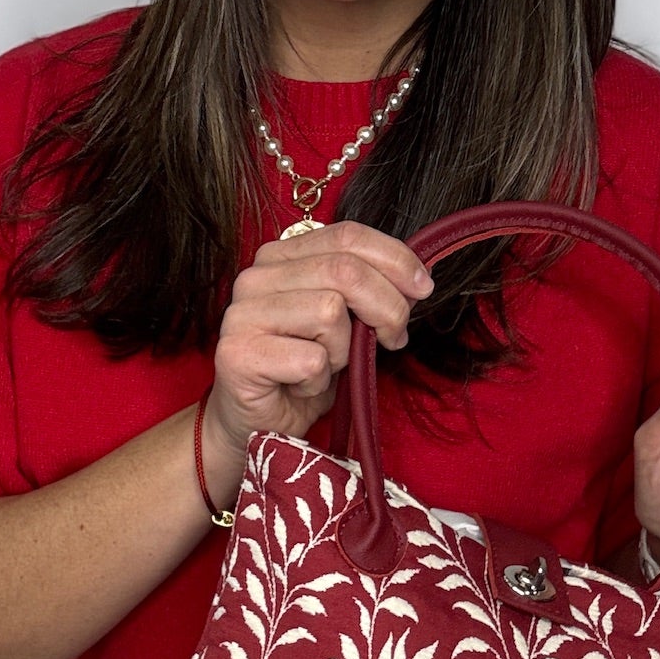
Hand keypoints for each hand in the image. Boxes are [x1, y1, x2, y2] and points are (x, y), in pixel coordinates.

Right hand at [200, 221, 434, 473]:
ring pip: (329, 312)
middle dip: (387, 307)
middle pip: (345, 270)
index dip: (394, 258)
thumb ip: (367, 290)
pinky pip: (311, 359)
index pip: (347, 235)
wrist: (258, 424)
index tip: (422, 288)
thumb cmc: (303, 370)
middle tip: (394, 338)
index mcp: (280, 257)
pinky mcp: (237, 354)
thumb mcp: (344, 321)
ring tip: (325, 367)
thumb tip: (416, 281)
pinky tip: (302, 386)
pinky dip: (320, 381)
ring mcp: (241, 314)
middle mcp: (255, 277)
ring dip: (343, 352)